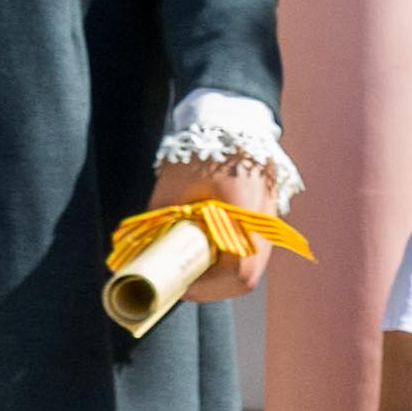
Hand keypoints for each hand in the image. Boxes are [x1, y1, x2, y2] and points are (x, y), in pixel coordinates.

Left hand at [144, 157, 280, 300]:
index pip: (237, 273)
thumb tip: (142, 254)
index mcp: (245, 220)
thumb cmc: (200, 154)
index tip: (180, 285)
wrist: (232, 122)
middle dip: (212, 288)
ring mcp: (269, 225)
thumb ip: (161, 223)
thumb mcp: (174, 190)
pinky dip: (229, 261)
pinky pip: (250, 253)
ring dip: (221, 277)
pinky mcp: (265, 222)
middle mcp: (264, 227)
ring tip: (193, 269)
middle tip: (184, 283)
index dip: (206, 287)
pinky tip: (209, 254)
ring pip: (250, 269)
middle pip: (246, 279)